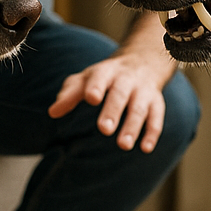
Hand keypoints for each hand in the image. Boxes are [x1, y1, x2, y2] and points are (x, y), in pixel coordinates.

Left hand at [48, 16, 177, 151]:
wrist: (142, 62)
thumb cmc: (105, 78)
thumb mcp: (87, 79)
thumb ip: (70, 94)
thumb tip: (53, 112)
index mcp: (106, 72)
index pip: (100, 77)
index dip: (96, 87)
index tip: (91, 98)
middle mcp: (126, 80)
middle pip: (120, 94)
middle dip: (113, 111)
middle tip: (104, 129)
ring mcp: (143, 91)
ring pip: (139, 108)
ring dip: (132, 126)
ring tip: (123, 145)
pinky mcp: (156, 103)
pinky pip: (156, 117)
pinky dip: (152, 133)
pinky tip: (145, 148)